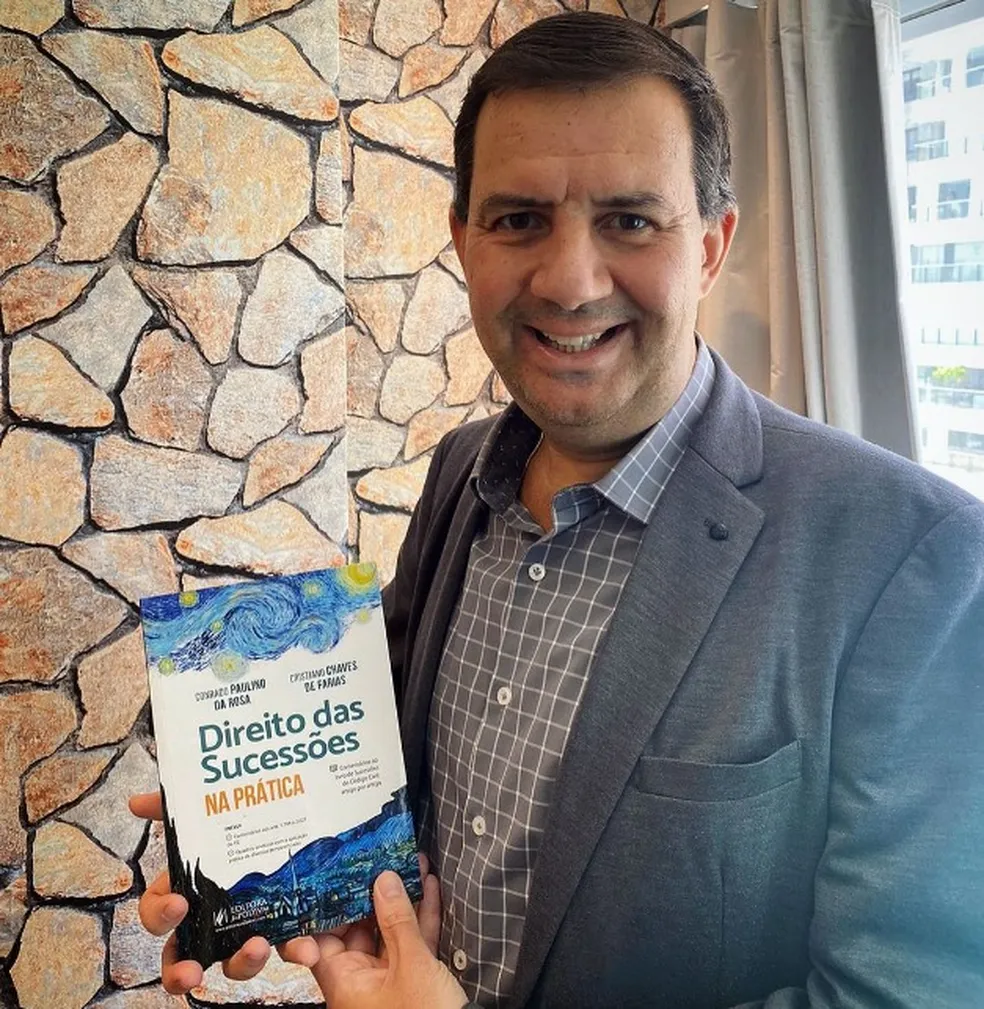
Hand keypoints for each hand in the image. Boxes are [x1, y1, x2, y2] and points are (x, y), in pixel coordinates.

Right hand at [128, 791, 318, 993]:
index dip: (159, 914)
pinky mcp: (288, 931)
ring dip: (242, 964)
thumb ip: (177, 808)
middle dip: (179, 972)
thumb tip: (135, 802)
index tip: (177, 905)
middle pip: (183, 958)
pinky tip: (308, 948)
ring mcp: (250, 929)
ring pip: (234, 964)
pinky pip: (289, 949)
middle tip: (192, 972)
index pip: (159, 910)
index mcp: (193, 889)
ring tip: (259, 947)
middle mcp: (215, 919)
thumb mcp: (214, 812)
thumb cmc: (250, 827)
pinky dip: (298, 950)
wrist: (311, 835)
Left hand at [292, 868, 466, 1008]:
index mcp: (346, 983)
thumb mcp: (412, 965)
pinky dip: (422, 916)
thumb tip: (384, 881)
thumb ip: (397, 921)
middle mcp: (362, 981)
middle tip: (380, 861)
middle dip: (373, 894)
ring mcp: (389, 979)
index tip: (333, 881)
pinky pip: (414, 942)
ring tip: (410, 864)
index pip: (321, 940)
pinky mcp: (415, 980)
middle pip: (359, 928)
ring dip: (404, 899)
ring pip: (391, 931)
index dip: (325, 910)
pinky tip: (429, 887)